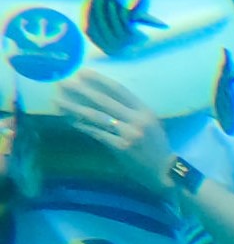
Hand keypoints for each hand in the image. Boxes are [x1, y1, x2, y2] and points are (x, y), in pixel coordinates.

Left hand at [54, 72, 173, 191]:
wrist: (164, 171)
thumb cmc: (156, 146)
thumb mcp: (150, 124)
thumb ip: (132, 113)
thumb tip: (104, 101)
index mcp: (145, 111)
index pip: (120, 90)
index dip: (100, 80)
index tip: (83, 72)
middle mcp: (138, 120)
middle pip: (104, 101)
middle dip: (82, 91)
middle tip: (64, 83)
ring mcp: (129, 134)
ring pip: (97, 116)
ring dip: (75, 108)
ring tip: (59, 102)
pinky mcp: (121, 147)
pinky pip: (97, 134)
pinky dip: (83, 127)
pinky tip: (71, 121)